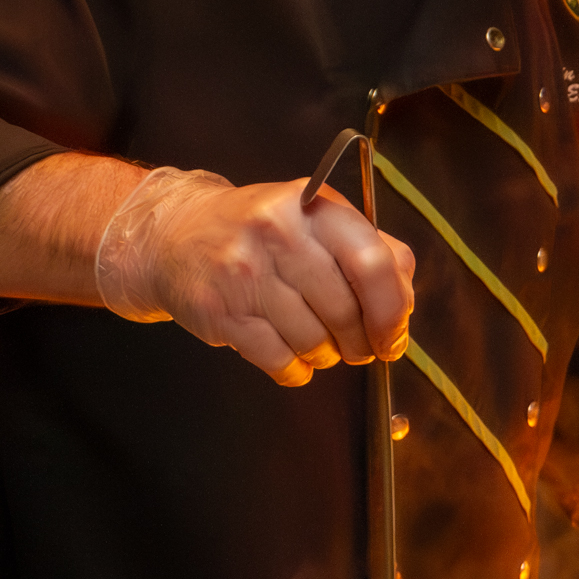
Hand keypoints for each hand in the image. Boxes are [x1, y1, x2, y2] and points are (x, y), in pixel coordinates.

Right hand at [97, 168, 415, 385]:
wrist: (174, 234)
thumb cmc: (260, 231)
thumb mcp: (317, 219)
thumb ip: (372, 249)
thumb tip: (405, 301)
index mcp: (314, 208)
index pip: (373, 264)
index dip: (392, 312)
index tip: (394, 337)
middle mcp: (279, 235)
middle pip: (345, 312)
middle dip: (360, 342)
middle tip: (358, 346)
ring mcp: (245, 274)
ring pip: (314, 342)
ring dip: (327, 355)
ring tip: (319, 343)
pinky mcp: (220, 313)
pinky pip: (280, 361)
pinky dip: (295, 370)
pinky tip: (291, 356)